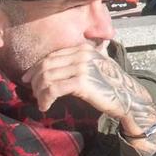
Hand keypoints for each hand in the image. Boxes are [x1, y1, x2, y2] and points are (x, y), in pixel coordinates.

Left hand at [22, 45, 155, 149]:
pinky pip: (53, 89)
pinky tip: (46, 106)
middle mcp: (82, 54)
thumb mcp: (95, 66)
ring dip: (40, 92)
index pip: (51, 56)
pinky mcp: (81, 82)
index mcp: (83, 49)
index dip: (36, 68)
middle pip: (46, 65)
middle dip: (35, 81)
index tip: (27, 80)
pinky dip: (46, 98)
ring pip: (47, 77)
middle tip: (34, 94)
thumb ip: (79, 61)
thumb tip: (53, 67)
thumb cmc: (110, 85)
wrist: (127, 97)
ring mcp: (82, 67)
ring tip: (41, 102)